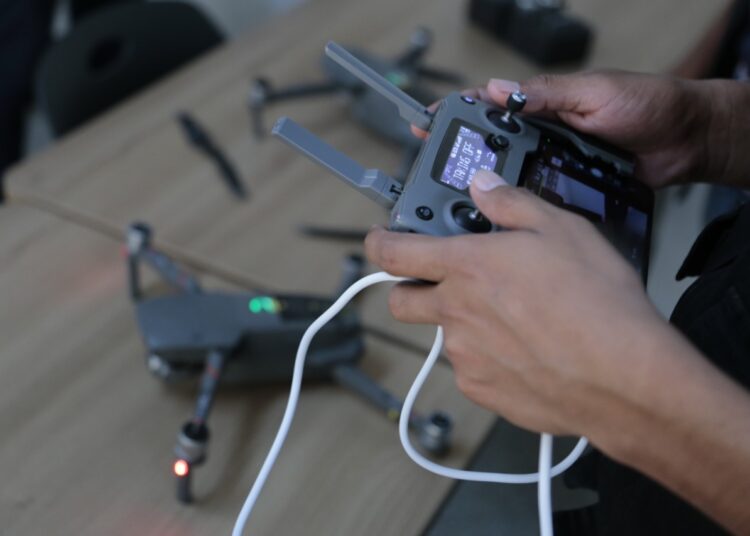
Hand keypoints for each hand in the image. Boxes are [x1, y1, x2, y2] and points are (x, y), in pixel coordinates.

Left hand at [365, 170, 671, 437]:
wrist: (622, 376)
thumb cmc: (598, 303)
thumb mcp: (561, 229)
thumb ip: (511, 204)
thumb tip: (485, 186)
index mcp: (466, 267)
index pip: (394, 253)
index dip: (378, 242)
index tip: (380, 240)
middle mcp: (455, 312)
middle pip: (401, 301)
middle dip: (412, 288)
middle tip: (444, 282)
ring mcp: (465, 355)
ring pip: (443, 334)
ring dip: (462, 323)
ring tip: (513, 319)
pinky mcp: (482, 389)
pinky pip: (470, 369)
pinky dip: (486, 358)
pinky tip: (524, 350)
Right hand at [416, 72, 732, 188]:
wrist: (684, 142)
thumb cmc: (646, 105)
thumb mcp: (593, 92)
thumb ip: (546, 94)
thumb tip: (496, 89)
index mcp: (538, 108)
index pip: (485, 110)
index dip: (454, 118)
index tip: (425, 126)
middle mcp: (538, 140)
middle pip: (487, 153)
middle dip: (458, 166)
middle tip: (434, 181)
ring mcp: (549, 169)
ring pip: (506, 183)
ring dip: (483, 194)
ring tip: (458, 209)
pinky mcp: (564, 194)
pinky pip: (534, 205)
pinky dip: (516, 214)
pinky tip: (499, 225)